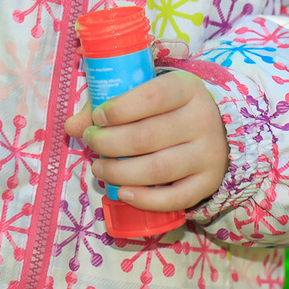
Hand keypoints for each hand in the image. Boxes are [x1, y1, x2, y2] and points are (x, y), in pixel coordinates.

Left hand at [64, 70, 227, 211]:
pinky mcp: (209, 182)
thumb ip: (108, 107)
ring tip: (99, 168)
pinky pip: (175, 198)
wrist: (217, 132)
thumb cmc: (169, 111)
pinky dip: (145, 200)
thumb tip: (71, 126)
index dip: (118, 109)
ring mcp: (209, 154)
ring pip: (159, 168)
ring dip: (120, 172)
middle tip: (91, 142)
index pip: (152, 97)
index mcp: (187, 89)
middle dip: (109, 143)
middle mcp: (203, 120)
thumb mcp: (146, 97)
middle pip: (148, 136)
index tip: (98, 118)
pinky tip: (123, 193)